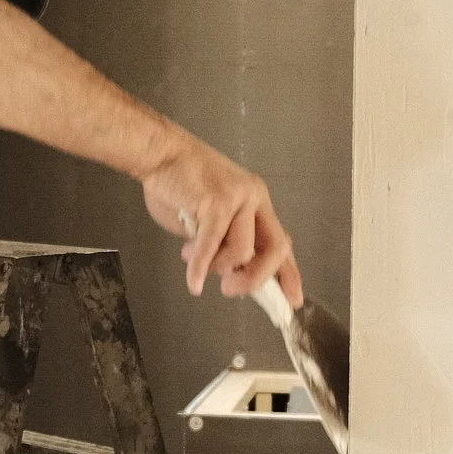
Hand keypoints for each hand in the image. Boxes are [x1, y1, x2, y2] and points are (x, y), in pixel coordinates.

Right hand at [139, 134, 303, 305]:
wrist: (160, 154)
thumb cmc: (179, 184)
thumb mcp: (210, 217)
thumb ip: (223, 241)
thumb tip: (228, 272)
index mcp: (257, 202)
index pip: (281, 242)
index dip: (288, 274)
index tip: (292, 300)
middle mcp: (254, 199)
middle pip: (275, 249)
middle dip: (256, 279)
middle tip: (230, 290)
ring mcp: (238, 198)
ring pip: (241, 251)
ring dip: (216, 266)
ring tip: (192, 259)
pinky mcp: (217, 201)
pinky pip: (213, 245)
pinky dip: (201, 267)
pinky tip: (193, 282)